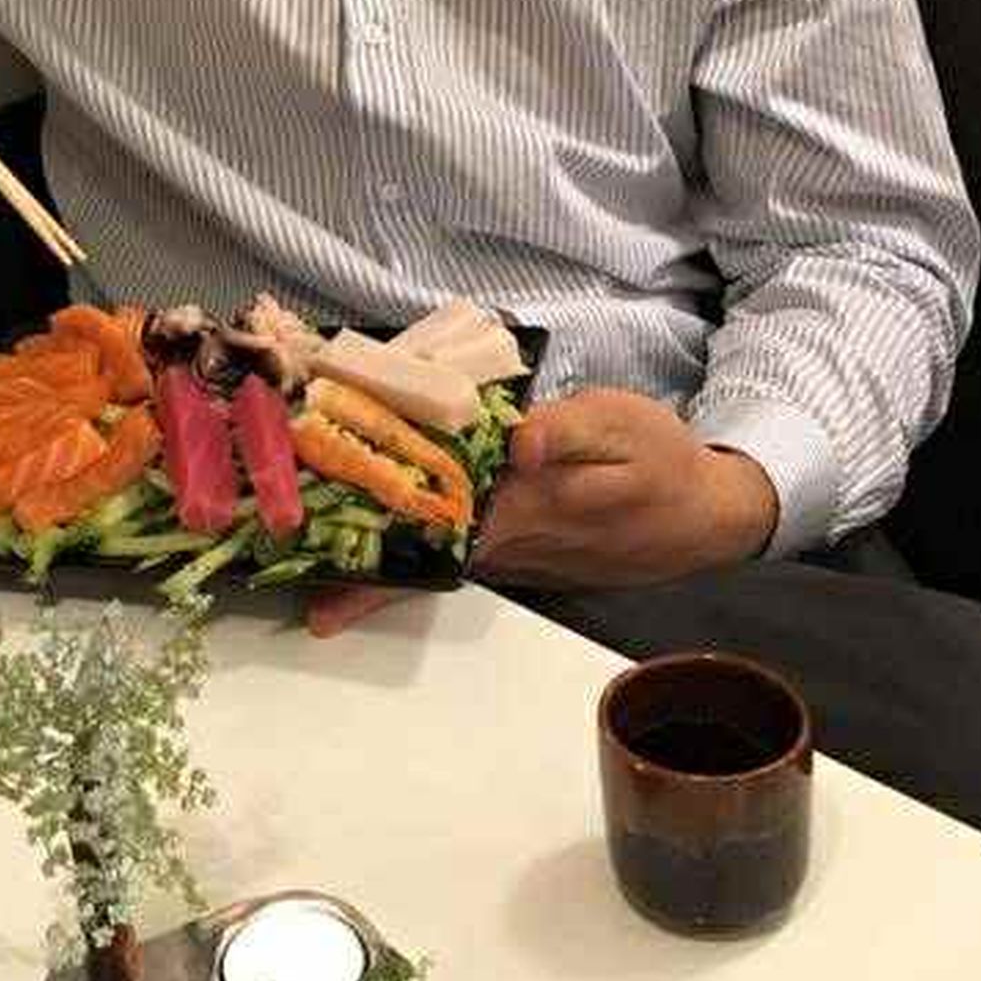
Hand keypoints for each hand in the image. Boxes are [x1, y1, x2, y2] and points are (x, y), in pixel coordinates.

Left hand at [305, 391, 778, 633]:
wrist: (702, 514)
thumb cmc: (661, 459)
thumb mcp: (625, 425)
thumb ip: (572, 429)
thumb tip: (520, 442)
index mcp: (526, 508)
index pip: (437, 525)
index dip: (378, 538)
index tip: (316, 553)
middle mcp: (507, 542)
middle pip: (418, 550)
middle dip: (349, 554)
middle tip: (278, 555)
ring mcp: (510, 552)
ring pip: (428, 555)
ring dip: (370, 552)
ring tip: (301, 544)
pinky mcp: (515, 548)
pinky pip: (450, 549)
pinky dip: (406, 542)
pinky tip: (373, 524)